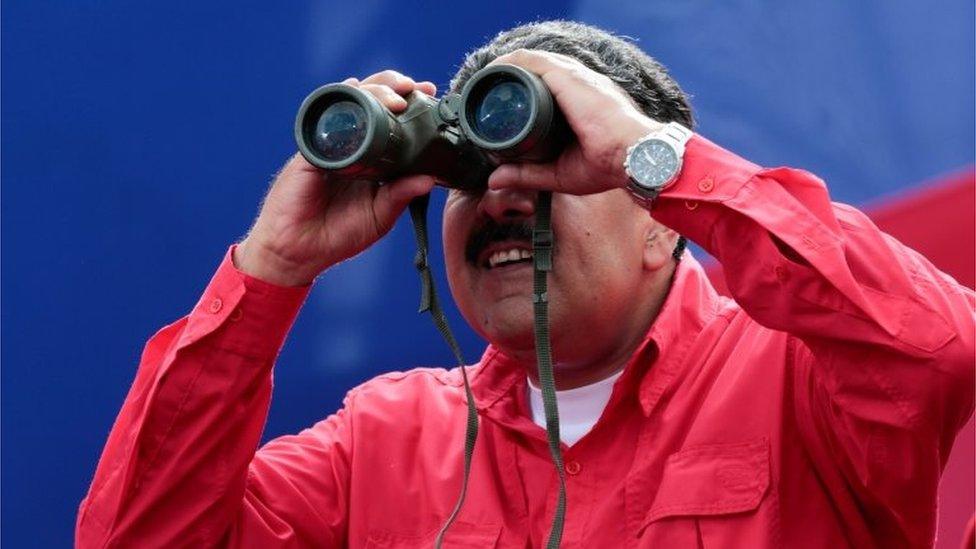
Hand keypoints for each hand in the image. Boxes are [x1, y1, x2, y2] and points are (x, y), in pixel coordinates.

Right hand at [235, 71, 437, 286]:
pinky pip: (325, 119)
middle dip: (393, 86)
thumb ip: (401, 196)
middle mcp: (353, 145)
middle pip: (372, 101)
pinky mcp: (311, 150)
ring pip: (351, 102)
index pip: (392, 121)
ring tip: (393, 95)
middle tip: (414, 89)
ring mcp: (331, 144)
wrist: (297, 251)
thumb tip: (430, 179)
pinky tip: (354, 89)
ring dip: (373, 89)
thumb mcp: (379, 217)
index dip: (410, 104)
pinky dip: (341, 102)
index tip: (430, 93)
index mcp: (372, 159)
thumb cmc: (338, 235)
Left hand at [485, 49, 661, 194]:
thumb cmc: (609, 166)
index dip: (526, 89)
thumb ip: (527, 175)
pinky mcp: (569, 79)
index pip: (550, 86)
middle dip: (513, 77)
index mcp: (583, 102)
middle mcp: (580, 84)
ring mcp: (576, 78)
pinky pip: (535, 62)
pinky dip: (514, 63)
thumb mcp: (558, 173)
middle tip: (490, 90)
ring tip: (488, 78)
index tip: (505, 101)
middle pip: (540, 71)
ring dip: (509, 67)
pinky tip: (497, 68)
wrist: (635, 156)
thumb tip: (495, 180)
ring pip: (535, 63)